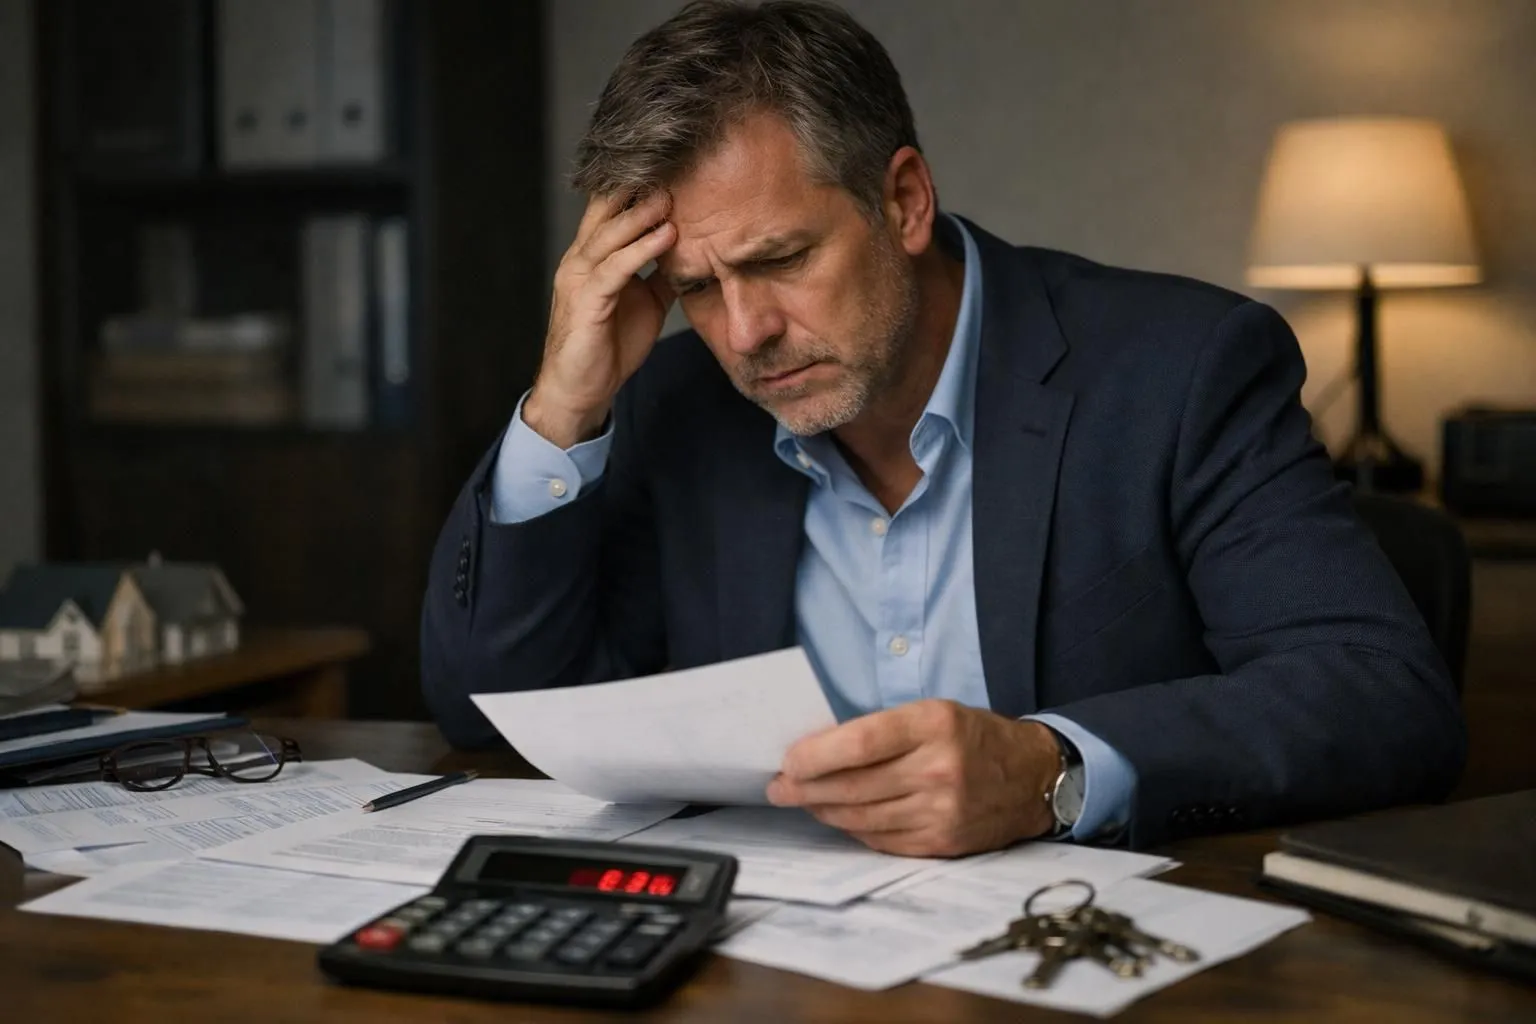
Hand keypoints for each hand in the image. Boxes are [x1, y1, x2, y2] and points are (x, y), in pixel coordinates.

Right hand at [525, 191, 678, 447]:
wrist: (582, 390)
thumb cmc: (610, 346)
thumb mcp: (645, 302)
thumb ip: (660, 275)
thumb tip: (692, 253)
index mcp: (593, 258)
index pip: (611, 210)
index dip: (635, 188)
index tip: (669, 167)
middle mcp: (581, 261)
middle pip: (605, 211)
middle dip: (636, 188)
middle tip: (669, 167)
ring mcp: (580, 279)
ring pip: (610, 235)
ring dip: (641, 214)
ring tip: (671, 196)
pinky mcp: (586, 302)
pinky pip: (615, 269)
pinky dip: (642, 250)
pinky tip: (667, 236)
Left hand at [766, 700, 1060, 856]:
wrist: (1033, 777)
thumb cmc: (973, 737)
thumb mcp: (934, 712)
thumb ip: (884, 729)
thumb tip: (819, 749)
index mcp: (934, 724)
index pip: (860, 744)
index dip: (816, 756)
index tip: (788, 761)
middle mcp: (939, 769)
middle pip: (853, 786)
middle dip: (805, 788)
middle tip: (779, 787)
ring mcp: (942, 811)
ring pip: (861, 817)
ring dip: (823, 810)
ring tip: (802, 801)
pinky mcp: (942, 842)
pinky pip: (881, 839)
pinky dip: (853, 829)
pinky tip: (839, 817)